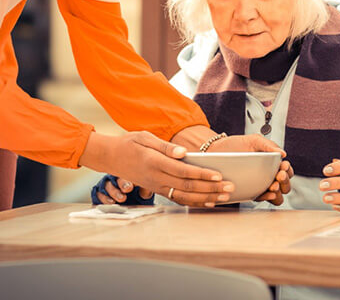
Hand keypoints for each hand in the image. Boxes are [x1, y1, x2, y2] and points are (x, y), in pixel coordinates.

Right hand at [79, 131, 234, 207]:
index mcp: (154, 162)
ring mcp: (157, 186)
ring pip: (184, 196)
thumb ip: (165, 146)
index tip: (219, 175)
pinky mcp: (157, 190)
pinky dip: (193, 202)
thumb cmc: (129, 143)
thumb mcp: (144, 137)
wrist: (110, 157)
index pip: (183, 171)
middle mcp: (156, 178)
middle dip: (210, 188)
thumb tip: (183, 153)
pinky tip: (207, 202)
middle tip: (229, 188)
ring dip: (206, 198)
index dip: (202, 174)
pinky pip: (177, 198)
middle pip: (188, 187)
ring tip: (224, 197)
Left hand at [207, 134, 292, 204]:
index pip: (286, 170)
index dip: (287, 170)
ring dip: (279, 192)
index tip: (283, 166)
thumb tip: (283, 153)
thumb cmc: (236, 145)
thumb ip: (268, 145)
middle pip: (285, 184)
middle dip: (285, 181)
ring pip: (277, 195)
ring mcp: (260, 185)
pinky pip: (263, 198)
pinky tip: (268, 193)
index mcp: (272, 163)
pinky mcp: (251, 192)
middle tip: (279, 175)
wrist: (218, 151)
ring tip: (274, 185)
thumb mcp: (254, 140)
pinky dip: (267, 197)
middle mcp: (268, 175)